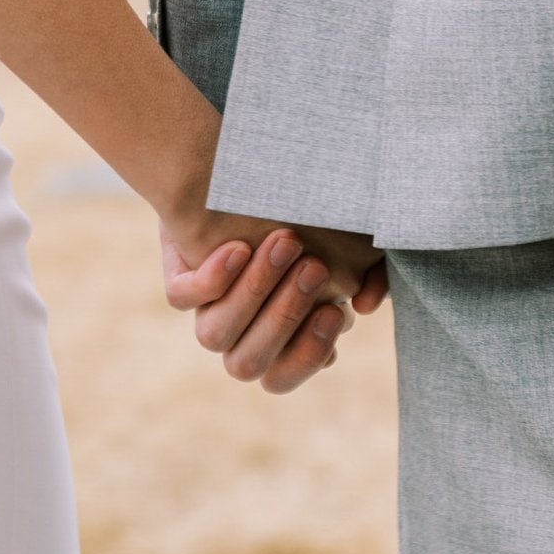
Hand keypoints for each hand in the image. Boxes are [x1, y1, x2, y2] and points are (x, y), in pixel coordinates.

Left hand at [159, 215, 385, 393]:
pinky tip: (239, 247)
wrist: (249, 176)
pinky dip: (211, 279)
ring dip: (253, 294)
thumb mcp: (354, 246)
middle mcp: (240, 332)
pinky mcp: (181, 276)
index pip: (282, 377)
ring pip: (213, 336)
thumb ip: (372, 276)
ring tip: (286, 243)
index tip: (335, 310)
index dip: (305, 356)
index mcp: (280, 339)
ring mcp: (208, 308)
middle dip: (284, 318)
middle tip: (314, 266)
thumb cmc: (316, 221)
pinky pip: (182, 298)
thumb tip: (362, 306)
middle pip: (246, 364)